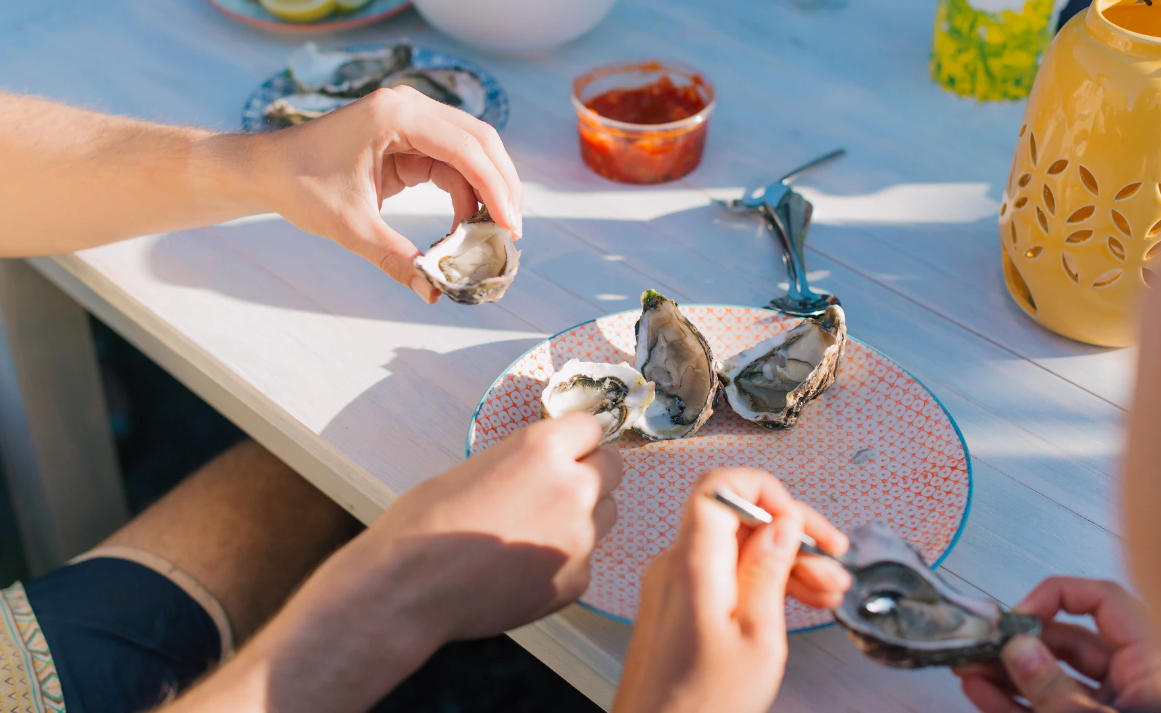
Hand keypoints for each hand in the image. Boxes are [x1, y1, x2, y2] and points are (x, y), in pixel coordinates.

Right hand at [212, 412, 620, 712]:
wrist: (408, 588)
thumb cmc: (426, 522)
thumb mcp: (477, 466)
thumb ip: (527, 462)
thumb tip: (550, 466)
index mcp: (544, 449)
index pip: (592, 428)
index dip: (576, 440)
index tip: (568, 450)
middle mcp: (573, 488)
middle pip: (612, 469)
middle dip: (589, 474)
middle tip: (554, 490)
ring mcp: (580, 539)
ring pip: (606, 516)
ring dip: (583, 517)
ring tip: (533, 530)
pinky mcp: (576, 581)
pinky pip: (584, 560)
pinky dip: (562, 561)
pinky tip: (522, 567)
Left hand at [255, 86, 522, 303]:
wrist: (267, 169)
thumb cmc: (300, 186)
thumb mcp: (350, 226)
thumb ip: (395, 258)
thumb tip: (432, 293)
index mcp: (394, 116)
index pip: (465, 148)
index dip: (494, 189)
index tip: (509, 227)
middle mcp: (410, 107)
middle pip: (480, 142)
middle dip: (501, 188)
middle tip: (510, 233)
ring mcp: (412, 118)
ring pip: (472, 151)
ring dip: (487, 191)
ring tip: (492, 234)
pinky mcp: (411, 136)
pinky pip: (453, 162)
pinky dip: (465, 192)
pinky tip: (466, 225)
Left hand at [612, 468, 851, 712]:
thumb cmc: (701, 706)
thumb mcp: (758, 639)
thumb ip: (769, 572)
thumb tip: (783, 522)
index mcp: (693, 565)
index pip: (718, 487)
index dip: (764, 489)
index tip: (800, 519)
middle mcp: (675, 565)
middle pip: (736, 517)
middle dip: (790, 533)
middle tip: (833, 562)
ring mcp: (674, 583)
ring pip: (735, 547)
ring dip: (784, 560)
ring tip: (829, 590)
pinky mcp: (678, 604)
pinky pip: (723, 573)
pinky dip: (761, 580)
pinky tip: (799, 599)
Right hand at [955, 577, 1160, 712]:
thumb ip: (1054, 687)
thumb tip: (1017, 648)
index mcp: (1151, 666)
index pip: (1105, 602)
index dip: (1057, 597)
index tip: (1019, 614)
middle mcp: (1131, 681)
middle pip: (1069, 642)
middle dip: (1018, 641)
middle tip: (981, 642)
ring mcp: (1108, 707)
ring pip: (1051, 677)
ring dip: (1005, 671)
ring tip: (967, 665)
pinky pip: (1046, 707)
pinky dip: (1011, 700)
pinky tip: (979, 690)